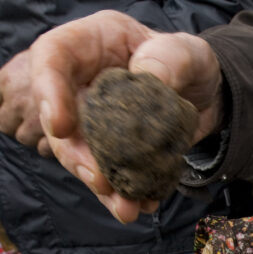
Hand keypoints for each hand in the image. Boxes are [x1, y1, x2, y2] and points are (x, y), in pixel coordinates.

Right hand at [0, 10, 224, 223]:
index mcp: (90, 44)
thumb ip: (170, 57)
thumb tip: (147, 77)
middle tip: (99, 181)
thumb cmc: (189, 61)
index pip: (52, 56)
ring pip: (80, 155)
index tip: (62, 127)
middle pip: (60, 118)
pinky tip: (142, 205)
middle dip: (76, 156)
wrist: (204, 95)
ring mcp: (90, 119)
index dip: (48, 91)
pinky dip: (122, 194)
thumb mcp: (188, 51)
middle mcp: (80, 83)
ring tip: (126, 209)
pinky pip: (105, 174)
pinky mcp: (107, 150)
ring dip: (100, 185)